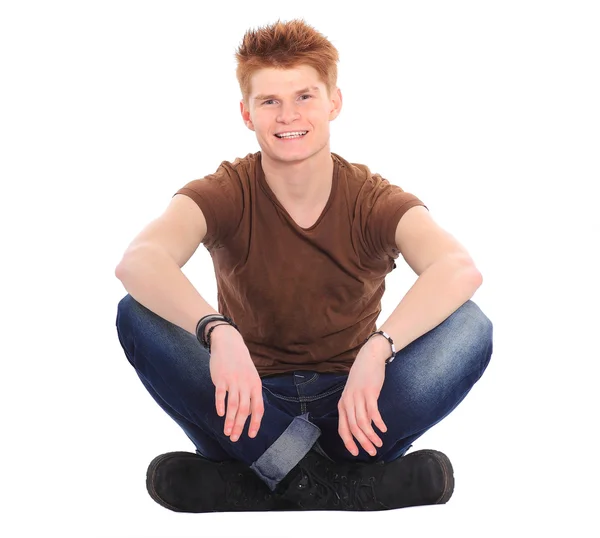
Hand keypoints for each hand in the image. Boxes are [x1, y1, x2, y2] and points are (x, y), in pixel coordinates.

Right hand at [208, 326, 263, 441]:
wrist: (229, 344)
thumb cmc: (241, 364)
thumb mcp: (251, 377)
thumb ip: (251, 393)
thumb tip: (251, 414)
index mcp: (256, 385)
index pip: (258, 408)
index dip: (255, 423)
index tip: (250, 435)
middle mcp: (246, 384)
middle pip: (244, 410)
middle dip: (239, 426)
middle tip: (234, 438)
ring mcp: (234, 381)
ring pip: (233, 405)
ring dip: (230, 420)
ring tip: (226, 432)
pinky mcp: (221, 378)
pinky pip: (221, 395)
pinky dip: (220, 405)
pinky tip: (219, 414)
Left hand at [337, 343, 387, 455]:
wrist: (369, 357)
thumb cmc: (362, 378)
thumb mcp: (355, 394)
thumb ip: (357, 410)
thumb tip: (363, 428)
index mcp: (342, 404)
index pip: (342, 428)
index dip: (348, 442)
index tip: (356, 453)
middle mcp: (348, 401)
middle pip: (353, 428)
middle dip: (362, 443)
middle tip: (372, 452)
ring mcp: (358, 397)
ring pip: (362, 422)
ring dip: (371, 436)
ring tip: (379, 443)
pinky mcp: (369, 392)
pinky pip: (373, 411)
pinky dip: (378, 422)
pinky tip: (383, 429)